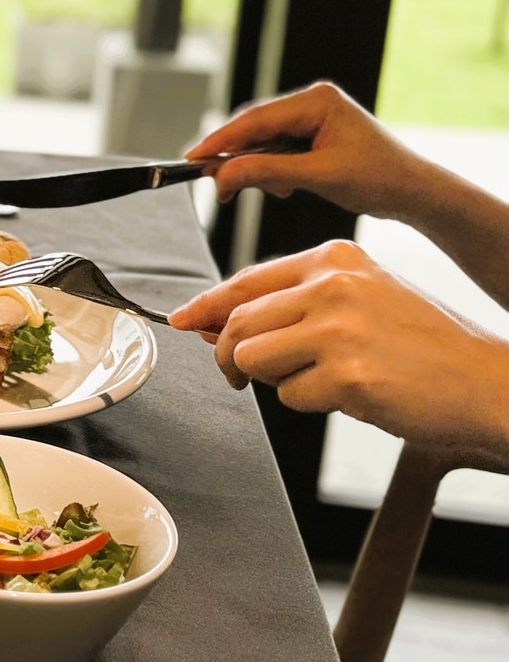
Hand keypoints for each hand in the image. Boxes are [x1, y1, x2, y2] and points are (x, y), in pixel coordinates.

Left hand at [171, 240, 508, 472]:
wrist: (486, 382)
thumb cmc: (423, 347)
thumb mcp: (362, 302)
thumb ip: (293, 306)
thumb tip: (212, 323)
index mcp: (336, 259)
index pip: (247, 280)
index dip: (207, 305)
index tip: (183, 321)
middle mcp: (334, 285)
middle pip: (239, 321)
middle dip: (227, 354)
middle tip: (237, 375)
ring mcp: (340, 328)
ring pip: (253, 356)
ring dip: (268, 380)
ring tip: (313, 381)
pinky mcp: (347, 374)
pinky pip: (289, 395)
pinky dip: (307, 403)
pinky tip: (349, 395)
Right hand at [187, 81, 433, 220]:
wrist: (415, 193)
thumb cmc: (380, 178)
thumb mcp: (318, 176)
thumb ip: (266, 172)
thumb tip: (223, 175)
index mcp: (317, 100)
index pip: (256, 119)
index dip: (221, 140)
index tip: (194, 158)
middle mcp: (312, 102)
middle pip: (256, 129)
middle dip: (236, 158)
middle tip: (214, 182)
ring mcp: (313, 118)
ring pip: (264, 142)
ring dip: (258, 168)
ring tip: (269, 190)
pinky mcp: (314, 135)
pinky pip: (277, 150)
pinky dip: (272, 170)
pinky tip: (284, 187)